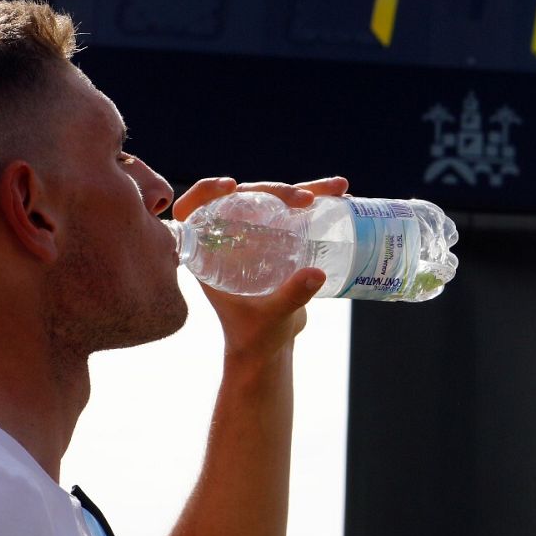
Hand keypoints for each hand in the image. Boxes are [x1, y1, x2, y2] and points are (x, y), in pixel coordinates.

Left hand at [171, 176, 348, 364]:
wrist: (270, 349)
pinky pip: (294, 215)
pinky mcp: (279, 241)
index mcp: (209, 254)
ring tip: (338, 187)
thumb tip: (316, 274)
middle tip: (304, 198)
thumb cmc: (255, 337)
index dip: (205, 192)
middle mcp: (229, 240)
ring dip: (304, 190)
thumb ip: (290, 297)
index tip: (230, 186)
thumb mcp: (270, 317)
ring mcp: (255, 238)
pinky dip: (318, 204)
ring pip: (274, 202)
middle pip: (244, 199)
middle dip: (275, 190)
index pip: (194, 211)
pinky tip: (341, 197)